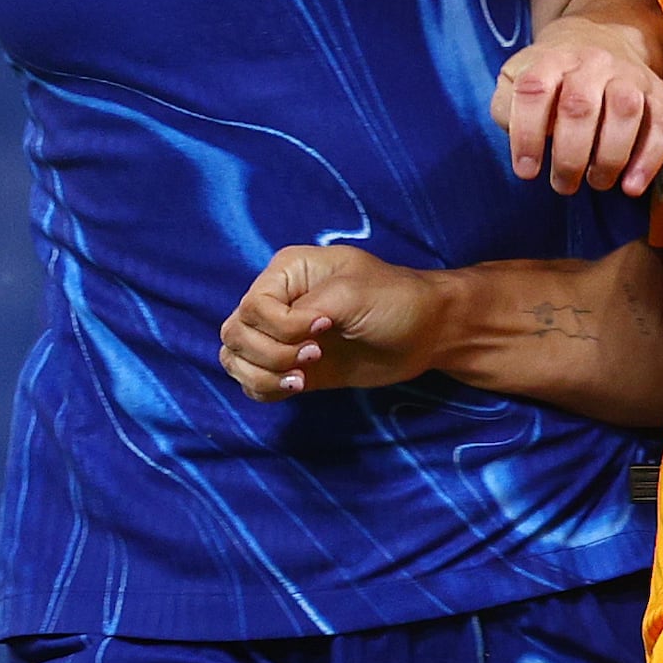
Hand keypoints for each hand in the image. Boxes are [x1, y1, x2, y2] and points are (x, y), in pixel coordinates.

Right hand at [221, 241, 450, 399]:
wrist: (427, 334)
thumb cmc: (395, 301)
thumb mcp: (353, 294)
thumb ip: (308, 309)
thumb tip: (284, 333)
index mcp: (286, 272)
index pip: (252, 307)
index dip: (280, 328)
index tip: (323, 330)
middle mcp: (276, 301)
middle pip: (235, 334)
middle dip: (268, 355)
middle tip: (313, 357)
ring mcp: (282, 336)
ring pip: (235, 359)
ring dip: (262, 376)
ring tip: (300, 380)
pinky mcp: (292, 366)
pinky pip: (253, 382)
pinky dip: (265, 390)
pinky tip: (297, 387)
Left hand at [494, 20, 662, 195]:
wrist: (602, 36)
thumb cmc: (553, 75)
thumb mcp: (517, 77)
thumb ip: (507, 105)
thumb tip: (515, 134)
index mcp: (551, 58)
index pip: (534, 90)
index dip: (526, 134)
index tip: (526, 171)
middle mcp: (592, 61)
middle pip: (580, 106)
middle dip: (569, 156)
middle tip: (563, 185)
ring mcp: (629, 74)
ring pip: (625, 111)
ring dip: (609, 157)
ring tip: (596, 182)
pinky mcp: (658, 91)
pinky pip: (662, 122)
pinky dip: (650, 158)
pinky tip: (632, 187)